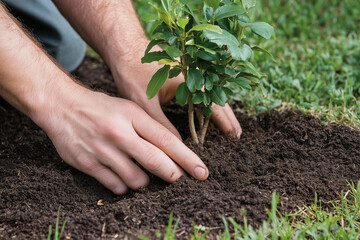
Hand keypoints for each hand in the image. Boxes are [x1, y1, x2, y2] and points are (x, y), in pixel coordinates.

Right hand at [37, 86, 208, 193]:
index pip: (167, 140)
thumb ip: (149, 128)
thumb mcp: (128, 108)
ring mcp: (102, 149)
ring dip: (144, 182)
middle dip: (172, 174)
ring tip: (141, 175)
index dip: (188, 159)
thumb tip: (173, 151)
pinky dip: (123, 187)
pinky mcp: (87, 163)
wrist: (61, 105)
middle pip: (155, 161)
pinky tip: (122, 179)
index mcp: (133, 115)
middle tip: (178, 178)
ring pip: (136, 180)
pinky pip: (114, 186)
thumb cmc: (101, 107)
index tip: (202, 171)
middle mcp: (119, 132)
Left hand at [112, 49, 241, 138]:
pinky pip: (199, 94)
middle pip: (217, 100)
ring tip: (226, 129)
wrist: (124, 48)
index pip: (214, 106)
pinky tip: (204, 116)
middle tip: (237, 136)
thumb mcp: (145, 104)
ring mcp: (189, 75)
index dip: (225, 123)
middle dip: (227, 119)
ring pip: (209, 97)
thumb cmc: (133, 73)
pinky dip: (205, 106)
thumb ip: (162, 126)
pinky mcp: (181, 77)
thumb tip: (177, 148)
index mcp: (191, 82)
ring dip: (218, 113)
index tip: (235, 137)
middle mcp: (194, 77)